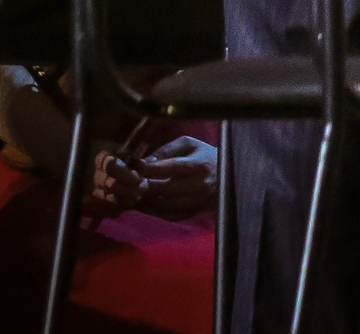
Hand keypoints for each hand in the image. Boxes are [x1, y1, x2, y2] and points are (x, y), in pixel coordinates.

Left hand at [93, 136, 215, 220]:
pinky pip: (167, 215)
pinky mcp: (192, 214)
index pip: (170, 167)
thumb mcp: (190, 144)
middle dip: (143, 186)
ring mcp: (195, 202)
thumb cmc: (206, 156)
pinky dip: (153, 211)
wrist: (231, 177)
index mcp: (199, 164)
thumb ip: (167, 150)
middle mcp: (198, 186)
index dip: (149, 168)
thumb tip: (144, 162)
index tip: (133, 166)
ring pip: (163, 205)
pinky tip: (144, 203)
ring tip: (132, 194)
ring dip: (145, 201)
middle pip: (163, 189)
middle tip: (128, 183)